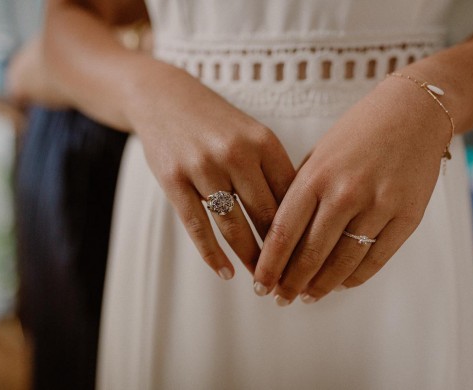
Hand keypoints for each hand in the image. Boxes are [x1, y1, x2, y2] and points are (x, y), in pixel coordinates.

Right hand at [127, 63, 295, 278]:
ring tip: (260, 280)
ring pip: (233, 225)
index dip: (302, 231)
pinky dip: (212, 254)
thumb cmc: (215, 122)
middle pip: (265, 215)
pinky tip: (224, 272)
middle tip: (288, 278)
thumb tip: (298, 220)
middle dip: (279, 253)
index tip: (309, 256)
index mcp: (263, 141)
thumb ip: (273, 169)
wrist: (163, 97)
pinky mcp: (173, 179)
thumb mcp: (251, 134)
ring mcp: (202, 166)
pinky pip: (197, 226)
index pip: (291, 196)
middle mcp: (236, 153)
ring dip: (249, 258)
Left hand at [253, 76, 450, 303]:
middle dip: (291, 282)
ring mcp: (378, 205)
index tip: (260, 282)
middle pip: (310, 254)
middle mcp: (344, 193)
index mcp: (315, 176)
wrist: (413, 112)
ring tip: (308, 297)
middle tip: (280, 298)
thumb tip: (282, 236)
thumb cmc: (358, 132)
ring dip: (322, 286)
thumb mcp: (318, 154)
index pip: (283, 233)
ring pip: (343, 262)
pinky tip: (340, 284)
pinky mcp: (407, 216)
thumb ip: (300, 192)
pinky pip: (376, 259)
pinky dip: (355, 277)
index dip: (270, 264)